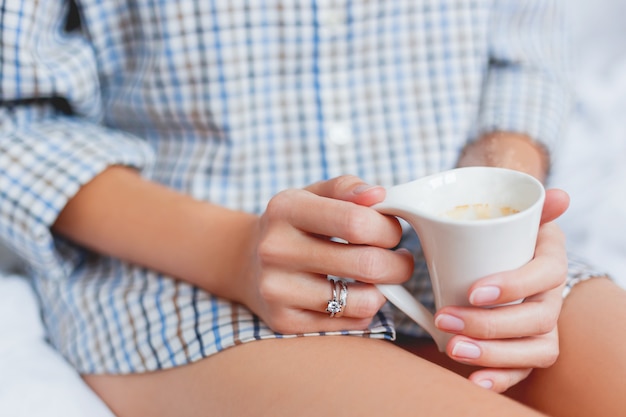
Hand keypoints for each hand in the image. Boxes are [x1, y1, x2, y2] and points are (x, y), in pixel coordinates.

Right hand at [240, 176, 413, 333]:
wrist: (245, 261)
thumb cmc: (293, 224)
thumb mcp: (312, 195)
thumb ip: (347, 188)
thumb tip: (379, 195)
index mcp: (286, 209)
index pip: (357, 222)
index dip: (389, 229)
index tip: (392, 232)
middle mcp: (275, 249)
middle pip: (366, 264)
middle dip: (398, 264)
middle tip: (399, 260)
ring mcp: (276, 289)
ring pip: (362, 301)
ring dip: (384, 291)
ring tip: (380, 279)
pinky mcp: (283, 321)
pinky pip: (348, 323)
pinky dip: (363, 310)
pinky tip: (354, 295)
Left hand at [433, 189, 569, 392]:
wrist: (501, 254)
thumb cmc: (503, 235)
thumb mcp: (509, 215)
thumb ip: (527, 203)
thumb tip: (559, 196)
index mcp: (549, 259)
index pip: (545, 274)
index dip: (513, 286)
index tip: (474, 291)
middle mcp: (552, 296)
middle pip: (537, 318)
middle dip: (491, 324)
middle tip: (446, 320)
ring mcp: (541, 325)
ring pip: (534, 349)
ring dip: (494, 354)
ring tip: (454, 348)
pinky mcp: (525, 348)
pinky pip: (523, 370)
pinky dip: (501, 378)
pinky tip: (475, 379)